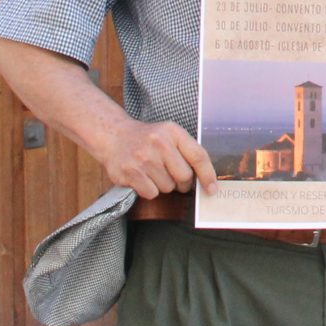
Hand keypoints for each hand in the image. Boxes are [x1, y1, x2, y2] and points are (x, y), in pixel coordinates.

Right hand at [94, 118, 216, 197]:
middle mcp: (158, 143)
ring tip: (153, 171)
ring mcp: (143, 158)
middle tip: (173, 176)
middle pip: (184, 176)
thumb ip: (187, 151)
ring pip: (168, 187)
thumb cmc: (147, 139)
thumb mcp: (169, 134)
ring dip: (164, 185)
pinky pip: (151, 193)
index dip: (208, 175)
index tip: (212, 189)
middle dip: (182, 182)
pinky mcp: (129, 172)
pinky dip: (149, 190)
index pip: (198, 156)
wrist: (114, 135)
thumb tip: (206, 179)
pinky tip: (142, 177)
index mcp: (172, 132)